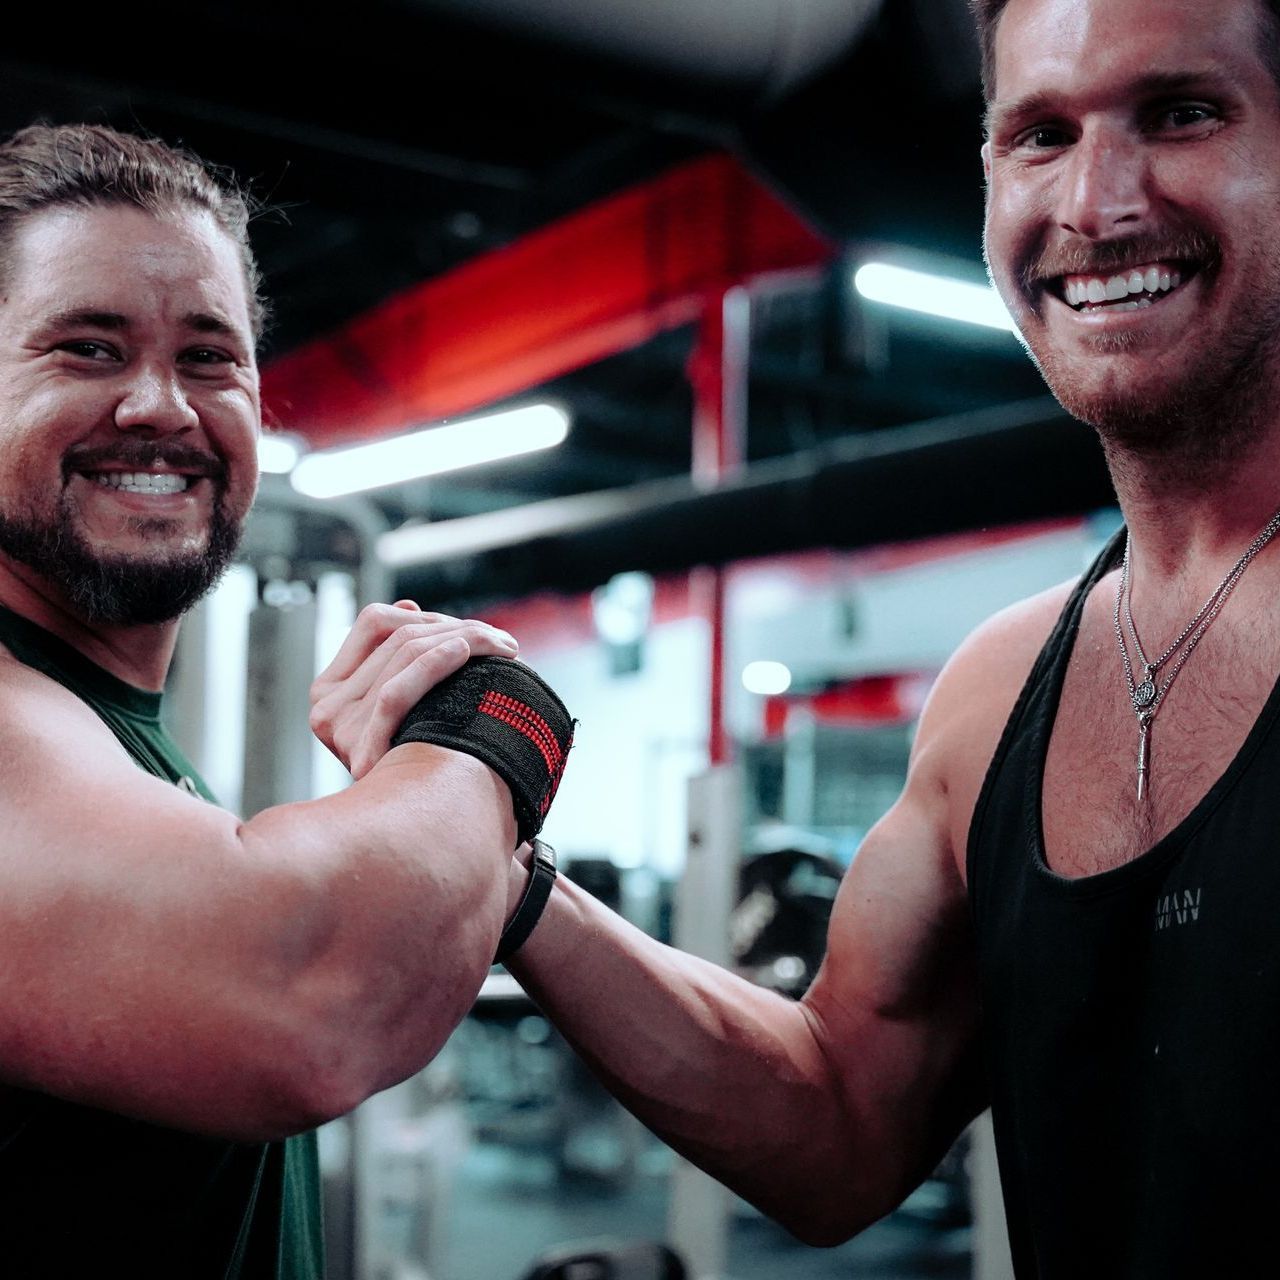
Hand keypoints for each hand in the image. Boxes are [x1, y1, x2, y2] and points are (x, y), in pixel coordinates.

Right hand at [310, 600, 518, 778]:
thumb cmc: (422, 757)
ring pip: (404, 655)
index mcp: (329, 689)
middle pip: (397, 638)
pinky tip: (465, 653)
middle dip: (455, 628)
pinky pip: (398, 692)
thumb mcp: (402, 704)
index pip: (373, 623)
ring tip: (502, 647)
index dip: (423, 617)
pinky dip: (434, 664)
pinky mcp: (360, 750)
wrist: (423, 829)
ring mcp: (338, 729)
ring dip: (462, 641)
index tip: (466, 629)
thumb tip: (410, 608)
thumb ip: (397, 659)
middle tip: (501, 640)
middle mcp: (325, 706)